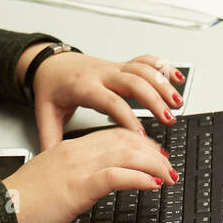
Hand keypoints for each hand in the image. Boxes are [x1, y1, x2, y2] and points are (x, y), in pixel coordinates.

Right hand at [0, 126, 176, 222]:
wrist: (1, 208)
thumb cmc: (23, 199)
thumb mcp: (52, 177)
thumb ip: (74, 172)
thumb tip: (95, 179)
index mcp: (70, 148)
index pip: (113, 135)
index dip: (138, 142)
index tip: (154, 152)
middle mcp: (76, 152)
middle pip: (125, 141)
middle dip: (152, 152)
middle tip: (167, 164)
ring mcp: (78, 167)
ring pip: (126, 154)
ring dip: (153, 165)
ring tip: (167, 175)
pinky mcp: (79, 186)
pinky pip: (117, 176)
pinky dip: (140, 178)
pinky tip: (152, 184)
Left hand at [27, 51, 188, 147]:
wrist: (50, 63)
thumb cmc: (50, 87)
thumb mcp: (45, 113)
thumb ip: (49, 138)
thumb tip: (51, 162)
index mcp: (84, 87)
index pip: (110, 101)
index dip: (126, 118)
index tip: (139, 136)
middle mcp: (102, 74)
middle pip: (133, 82)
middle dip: (154, 100)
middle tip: (169, 119)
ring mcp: (113, 68)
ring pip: (143, 70)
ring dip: (163, 84)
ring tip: (177, 103)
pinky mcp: (120, 65)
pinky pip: (145, 60)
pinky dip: (163, 67)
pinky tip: (177, 78)